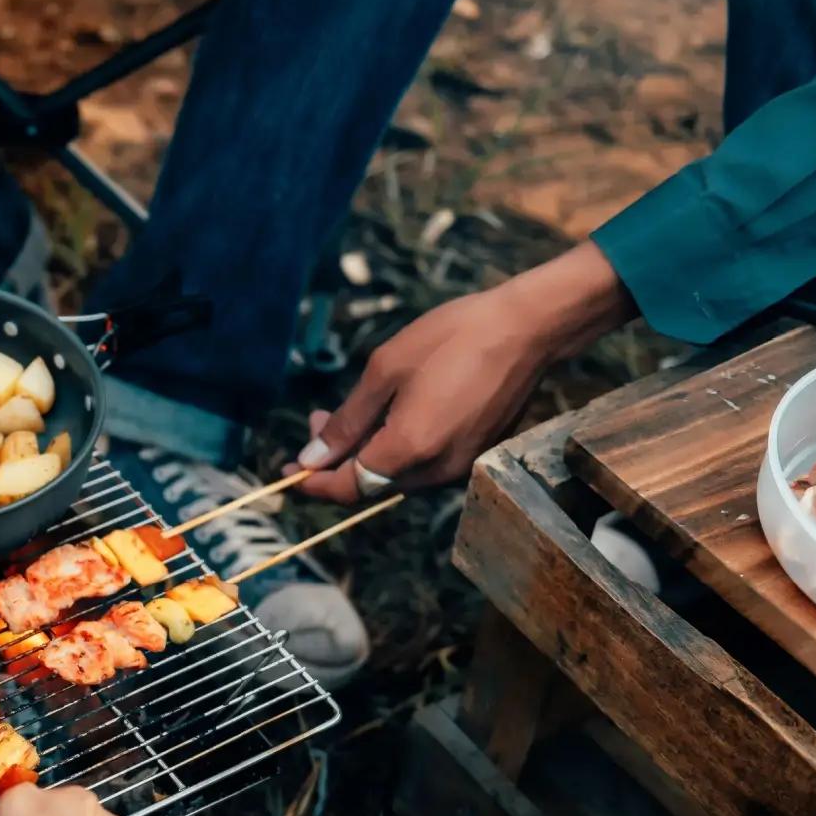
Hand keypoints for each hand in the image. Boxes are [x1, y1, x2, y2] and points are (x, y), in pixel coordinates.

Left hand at [296, 241, 638, 503]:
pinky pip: (422, 464)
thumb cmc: (454, 338)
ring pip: (394, 476)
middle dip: (335, 460)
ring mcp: (459, 467)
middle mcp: (435, 471)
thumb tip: (313, 457)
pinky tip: (387, 415)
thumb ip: (347, 421)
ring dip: (364, 453)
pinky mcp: (474, 455)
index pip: (347, 488)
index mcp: (408, 450)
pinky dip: (395, 448)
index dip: (312, 483)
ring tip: (346, 414)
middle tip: (315, 422)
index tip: (286, 469)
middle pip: (369, 485)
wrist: (529, 327)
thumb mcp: (385, 370)